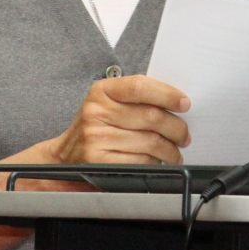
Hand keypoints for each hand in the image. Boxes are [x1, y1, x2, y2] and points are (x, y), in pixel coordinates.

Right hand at [50, 74, 190, 165]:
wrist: (64, 157)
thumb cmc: (96, 127)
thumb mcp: (108, 104)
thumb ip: (137, 99)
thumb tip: (177, 103)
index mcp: (101, 91)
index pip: (139, 86)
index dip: (167, 94)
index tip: (184, 103)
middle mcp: (96, 112)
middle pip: (151, 117)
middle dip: (176, 128)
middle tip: (184, 135)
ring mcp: (96, 138)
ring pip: (151, 142)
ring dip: (171, 150)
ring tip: (174, 151)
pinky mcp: (100, 162)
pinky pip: (142, 162)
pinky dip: (156, 163)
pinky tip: (157, 161)